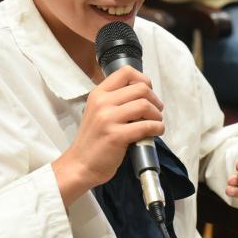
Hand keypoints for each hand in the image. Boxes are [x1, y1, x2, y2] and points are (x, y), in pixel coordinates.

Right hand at [52, 65, 164, 205]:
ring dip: (157, 115)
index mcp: (98, 94)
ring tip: (156, 122)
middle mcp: (102, 102)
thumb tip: (143, 94)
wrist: (80, 164)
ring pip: (145, 105)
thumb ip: (115, 100)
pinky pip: (145, 126)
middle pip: (141, 88)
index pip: (126, 72)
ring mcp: (108, 119)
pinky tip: (156, 132)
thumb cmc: (93, 140)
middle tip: (156, 111)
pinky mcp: (116, 136)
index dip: (143, 79)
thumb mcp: (97, 111)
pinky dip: (157, 128)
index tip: (147, 93)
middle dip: (154, 100)